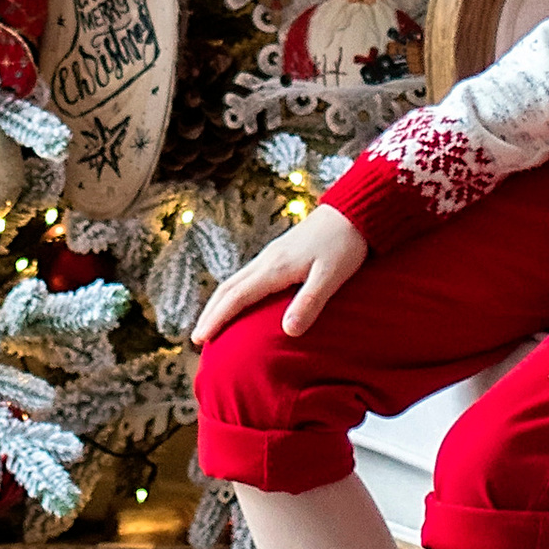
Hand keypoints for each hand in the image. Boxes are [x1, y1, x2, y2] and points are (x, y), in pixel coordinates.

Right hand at [191, 203, 366, 347]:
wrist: (352, 211)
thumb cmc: (344, 244)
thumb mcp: (331, 276)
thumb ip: (310, 302)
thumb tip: (289, 331)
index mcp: (275, 268)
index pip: (237, 296)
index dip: (217, 318)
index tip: (199, 338)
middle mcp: (267, 260)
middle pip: (228, 288)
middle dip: (210, 312)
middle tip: (196, 337)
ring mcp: (272, 256)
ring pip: (236, 281)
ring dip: (220, 302)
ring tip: (212, 324)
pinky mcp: (280, 254)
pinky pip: (248, 277)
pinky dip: (235, 293)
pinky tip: (241, 302)